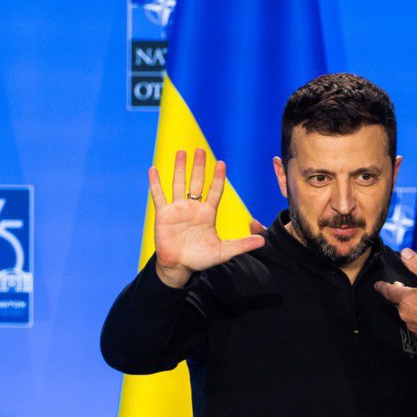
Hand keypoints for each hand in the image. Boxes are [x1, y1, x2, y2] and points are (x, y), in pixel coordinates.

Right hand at [149, 148, 264, 287]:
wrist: (179, 266)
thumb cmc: (201, 259)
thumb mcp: (224, 252)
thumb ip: (242, 245)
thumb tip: (263, 241)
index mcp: (208, 213)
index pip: (215, 191)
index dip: (217, 177)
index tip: (221, 163)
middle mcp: (193, 208)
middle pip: (197, 182)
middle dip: (199, 166)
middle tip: (200, 149)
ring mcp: (178, 210)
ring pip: (179, 184)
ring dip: (180, 168)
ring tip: (181, 152)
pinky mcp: (163, 215)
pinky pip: (159, 196)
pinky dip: (156, 183)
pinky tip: (153, 170)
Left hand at [374, 249, 416, 348]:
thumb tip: (405, 253)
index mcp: (407, 300)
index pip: (389, 291)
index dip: (382, 287)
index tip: (378, 285)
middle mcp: (405, 314)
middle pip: (399, 302)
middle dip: (404, 296)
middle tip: (415, 291)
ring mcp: (412, 326)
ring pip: (407, 313)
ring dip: (413, 307)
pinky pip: (415, 323)